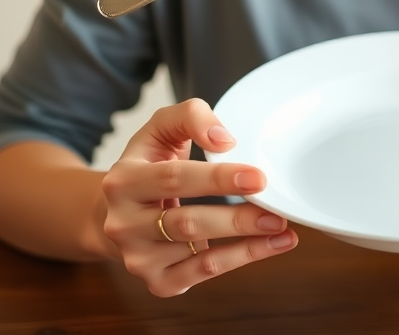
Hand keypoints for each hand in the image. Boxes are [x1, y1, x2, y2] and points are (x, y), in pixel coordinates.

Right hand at [101, 98, 296, 295]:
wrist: (118, 210)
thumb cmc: (149, 162)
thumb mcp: (162, 127)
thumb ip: (192, 117)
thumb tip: (224, 140)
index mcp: (123, 180)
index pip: (174, 179)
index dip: (217, 179)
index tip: (257, 177)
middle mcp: (124, 224)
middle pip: (187, 223)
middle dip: (236, 218)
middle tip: (274, 212)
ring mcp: (138, 258)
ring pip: (199, 255)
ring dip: (246, 243)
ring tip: (280, 228)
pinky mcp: (157, 282)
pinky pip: (203, 273)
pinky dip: (239, 260)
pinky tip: (268, 246)